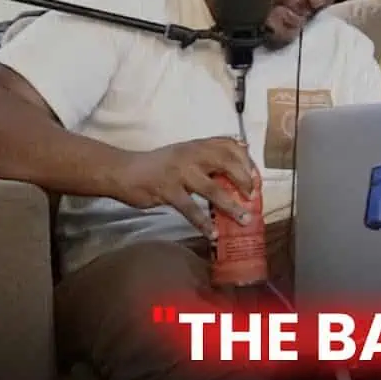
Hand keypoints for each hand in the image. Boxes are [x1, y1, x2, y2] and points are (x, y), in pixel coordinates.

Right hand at [108, 137, 255, 238]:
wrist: (123, 171)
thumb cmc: (159, 165)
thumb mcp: (185, 153)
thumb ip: (208, 156)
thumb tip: (239, 164)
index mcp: (198, 145)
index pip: (230, 146)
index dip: (246, 161)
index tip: (256, 176)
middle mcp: (192, 155)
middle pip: (227, 163)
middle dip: (245, 181)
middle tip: (253, 197)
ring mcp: (180, 173)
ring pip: (213, 189)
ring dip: (231, 206)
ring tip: (244, 219)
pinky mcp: (168, 191)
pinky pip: (190, 209)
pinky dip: (203, 223)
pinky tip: (211, 233)